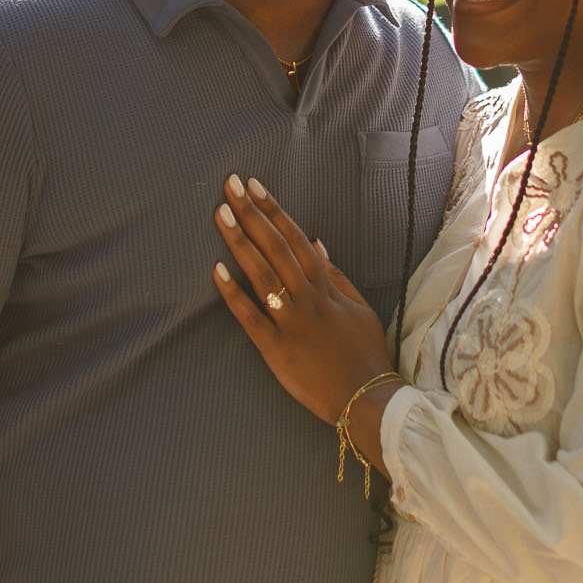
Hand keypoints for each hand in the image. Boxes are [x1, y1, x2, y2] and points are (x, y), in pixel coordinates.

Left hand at [212, 175, 397, 429]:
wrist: (366, 398)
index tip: (254, 185)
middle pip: (276, 246)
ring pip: (262, 273)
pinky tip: (215, 270)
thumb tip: (317, 242)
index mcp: (326, 285)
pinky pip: (251, 316)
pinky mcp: (276, 348)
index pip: (296, 237)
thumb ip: (336, 275)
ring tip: (220, 213)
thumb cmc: (364, 353)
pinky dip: (233, 293)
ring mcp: (290, 321)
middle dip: (251, 213)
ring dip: (240, 241)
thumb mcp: (359, 307)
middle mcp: (307, 297)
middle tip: (229, 184)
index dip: (274, 210)